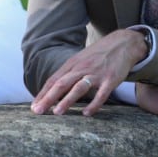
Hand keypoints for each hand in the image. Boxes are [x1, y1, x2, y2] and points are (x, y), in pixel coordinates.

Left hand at [30, 30, 144, 116]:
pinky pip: (101, 94)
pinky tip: (86, 113)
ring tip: (57, 112)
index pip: (53, 80)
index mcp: (72, 64)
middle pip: (61, 83)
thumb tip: (53, 89)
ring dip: (67, 100)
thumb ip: (68, 73)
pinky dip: (94, 104)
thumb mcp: (80, 60)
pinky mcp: (110, 79)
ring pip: (78, 87)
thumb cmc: (98, 55)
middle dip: (48, 98)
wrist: (123, 43)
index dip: (43, 94)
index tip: (34, 107)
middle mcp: (81, 68)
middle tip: (38, 111)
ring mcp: (96, 74)